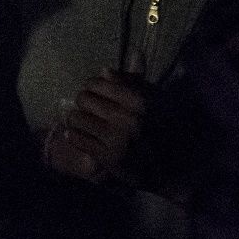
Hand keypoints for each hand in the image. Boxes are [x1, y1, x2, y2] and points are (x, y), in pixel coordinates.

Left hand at [42, 69, 147, 184]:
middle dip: (84, 105)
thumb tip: (105, 69)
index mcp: (139, 102)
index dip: (92, 87)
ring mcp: (117, 139)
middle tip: (93, 113)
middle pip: (82, 98)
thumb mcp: (147, 102)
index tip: (95, 93)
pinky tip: (85, 139)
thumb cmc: (154, 128)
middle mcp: (128, 119)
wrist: (163, 170)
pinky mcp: (106, 158)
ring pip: (75, 117)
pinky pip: (75, 137)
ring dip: (78, 122)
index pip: (95, 83)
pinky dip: (76, 137)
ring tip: (89, 127)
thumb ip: (129, 82)